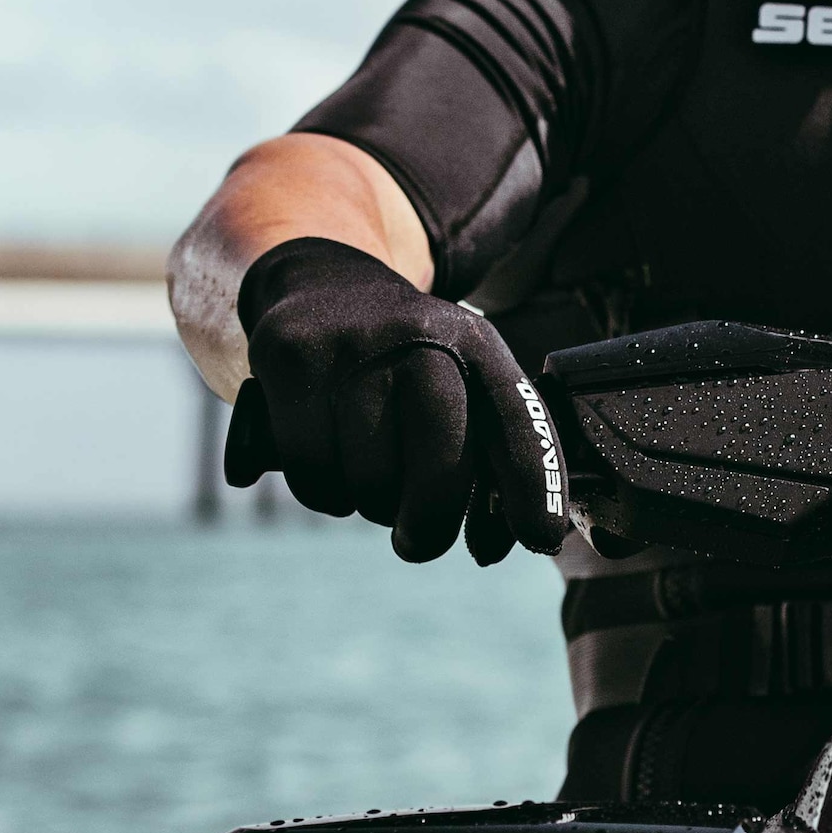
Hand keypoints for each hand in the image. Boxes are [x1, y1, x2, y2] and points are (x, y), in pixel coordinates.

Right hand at [225, 238, 568, 563]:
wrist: (324, 283)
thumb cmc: (404, 364)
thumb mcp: (457, 385)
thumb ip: (487, 463)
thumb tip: (488, 550)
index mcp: (476, 344)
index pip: (517, 420)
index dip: (534, 486)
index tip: (540, 540)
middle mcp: (420, 334)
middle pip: (440, 466)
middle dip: (430, 524)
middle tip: (417, 540)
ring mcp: (352, 343)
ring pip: (369, 480)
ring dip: (372, 504)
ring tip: (370, 474)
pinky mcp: (292, 358)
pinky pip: (313, 471)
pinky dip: (324, 492)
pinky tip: (332, 465)